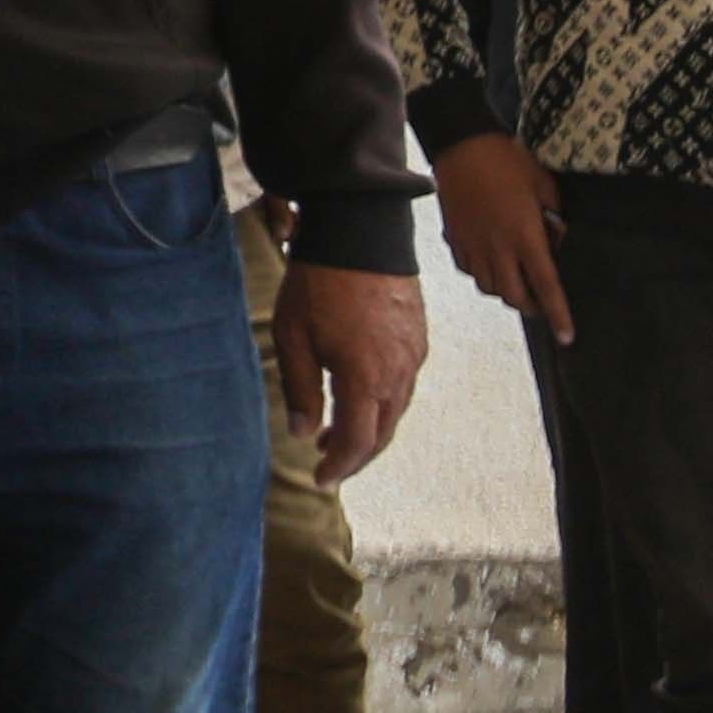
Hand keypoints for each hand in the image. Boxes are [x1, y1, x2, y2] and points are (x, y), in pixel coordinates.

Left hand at [275, 251, 425, 480]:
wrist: (362, 233)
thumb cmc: (320, 282)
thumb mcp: (294, 336)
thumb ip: (298, 389)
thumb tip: (301, 431)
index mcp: (364, 379)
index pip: (356, 442)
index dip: (339, 466)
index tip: (321, 478)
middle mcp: (396, 375)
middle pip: (382, 434)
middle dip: (355, 455)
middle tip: (329, 463)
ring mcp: (412, 358)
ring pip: (395, 411)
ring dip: (370, 428)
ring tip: (339, 430)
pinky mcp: (418, 341)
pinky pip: (404, 384)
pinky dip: (382, 402)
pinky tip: (361, 394)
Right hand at [438, 129, 571, 339]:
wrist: (461, 143)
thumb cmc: (507, 160)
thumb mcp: (544, 187)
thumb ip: (555, 219)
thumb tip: (561, 240)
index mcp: (524, 236)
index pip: (546, 287)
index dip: (558, 315)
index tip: (567, 337)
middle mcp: (497, 248)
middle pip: (514, 297)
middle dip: (531, 307)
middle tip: (542, 302)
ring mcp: (473, 245)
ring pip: (490, 288)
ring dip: (506, 291)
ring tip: (518, 281)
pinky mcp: (455, 239)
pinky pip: (470, 271)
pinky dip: (484, 275)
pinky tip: (493, 263)